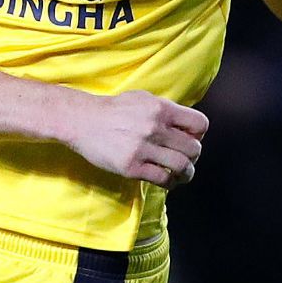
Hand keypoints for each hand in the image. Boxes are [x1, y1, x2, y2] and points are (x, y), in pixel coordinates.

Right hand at [61, 90, 207, 188]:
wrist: (81, 121)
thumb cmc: (112, 109)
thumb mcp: (142, 99)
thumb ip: (165, 109)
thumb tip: (186, 125)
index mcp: (161, 109)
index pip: (200, 125)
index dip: (199, 135)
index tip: (190, 139)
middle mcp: (154, 128)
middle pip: (194, 148)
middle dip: (193, 156)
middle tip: (185, 159)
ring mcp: (142, 148)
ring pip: (181, 166)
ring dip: (186, 173)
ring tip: (182, 174)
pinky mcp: (131, 166)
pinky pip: (162, 179)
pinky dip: (170, 183)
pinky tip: (167, 181)